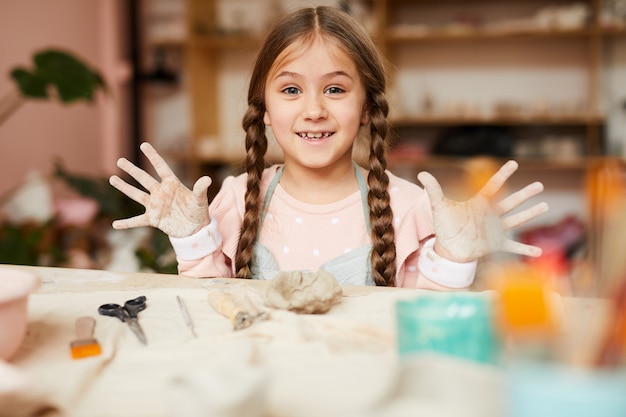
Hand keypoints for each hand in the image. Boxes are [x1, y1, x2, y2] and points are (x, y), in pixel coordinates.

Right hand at [109, 142, 211, 237]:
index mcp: (172, 185)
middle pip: (144, 178)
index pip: (161, 167)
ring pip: (136, 195)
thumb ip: (201, 189)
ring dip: (125, 188)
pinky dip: (126, 223)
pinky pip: (137, 221)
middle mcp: (161, 193)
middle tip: (120, 160)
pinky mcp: (153, 219)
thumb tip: (207, 179)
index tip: (144, 145)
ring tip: (112, 179)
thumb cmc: (199, 211)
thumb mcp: (200, 200)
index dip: (153, 156)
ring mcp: (155, 205)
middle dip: (132, 170)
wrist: (195, 229)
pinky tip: (115, 225)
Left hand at [417, 160, 548, 261]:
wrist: (448, 248)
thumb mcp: (439, 207)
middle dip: (525, 194)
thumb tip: (422, 173)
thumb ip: (433, 190)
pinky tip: (539, 251)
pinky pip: (513, 246)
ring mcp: (494, 229)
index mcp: (478, 204)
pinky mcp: (495, 243)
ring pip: (515, 220)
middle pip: (510, 202)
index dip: (502, 175)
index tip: (514, 163)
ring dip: (530, 214)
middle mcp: (490, 215)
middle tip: (540, 185)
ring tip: (545, 206)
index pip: (492, 187)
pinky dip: (525, 249)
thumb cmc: (445, 226)